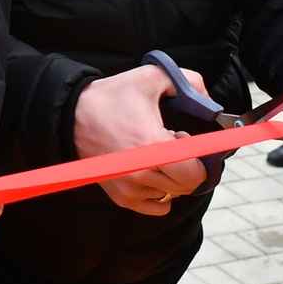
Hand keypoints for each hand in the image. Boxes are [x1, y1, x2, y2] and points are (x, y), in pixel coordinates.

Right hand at [75, 63, 205, 215]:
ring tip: (156, 154)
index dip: (201, 157)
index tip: (186, 140)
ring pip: (173, 194)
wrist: (72, 116)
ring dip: (173, 176)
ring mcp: (130, 188)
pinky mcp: (122, 197)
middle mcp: (141, 172)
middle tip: (173, 144)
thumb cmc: (111, 97)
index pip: (196, 172)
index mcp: (152, 145)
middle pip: (188, 186)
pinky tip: (151, 171)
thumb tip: (210, 101)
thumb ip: (189, 82)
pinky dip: (161, 192)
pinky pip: (158, 207)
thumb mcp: (152, 76)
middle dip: (189, 165)